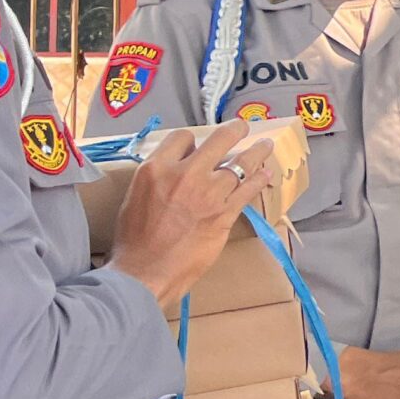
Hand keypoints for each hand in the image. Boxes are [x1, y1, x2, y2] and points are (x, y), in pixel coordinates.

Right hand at [108, 120, 276, 309]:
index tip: (199, 146)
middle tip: (242, 127)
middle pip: (219, 140)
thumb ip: (159, 178)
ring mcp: (209, 193)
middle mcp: (185, 174)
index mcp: (156, 168)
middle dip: (234, 130)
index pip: (182, 138)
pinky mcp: (225, 212)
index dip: (192, 140)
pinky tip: (265, 174)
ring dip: (257, 152)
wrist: (145, 271)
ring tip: (265, 145)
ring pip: (242, 162)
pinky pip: (248, 189)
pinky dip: (259, 179)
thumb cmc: (134, 239)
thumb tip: (178, 170)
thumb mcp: (136, 196)